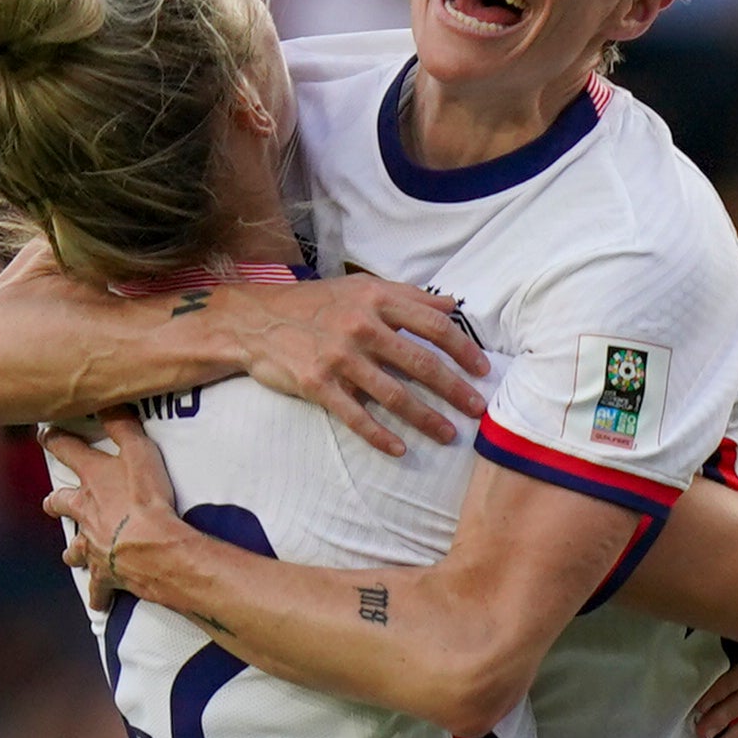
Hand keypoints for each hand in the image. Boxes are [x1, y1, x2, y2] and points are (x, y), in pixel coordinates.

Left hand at [37, 422, 177, 595]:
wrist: (153, 551)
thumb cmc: (148, 501)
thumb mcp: (141, 453)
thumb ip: (125, 426)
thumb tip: (109, 399)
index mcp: (91, 481)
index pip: (66, 451)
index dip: (55, 440)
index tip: (46, 434)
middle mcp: (84, 513)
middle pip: (61, 504)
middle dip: (57, 501)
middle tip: (53, 501)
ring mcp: (93, 546)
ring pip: (75, 548)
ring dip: (74, 549)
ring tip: (73, 554)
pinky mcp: (106, 575)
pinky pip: (99, 588)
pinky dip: (99, 594)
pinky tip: (98, 603)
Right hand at [199, 272, 486, 456]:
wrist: (254, 321)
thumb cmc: (315, 304)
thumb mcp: (361, 288)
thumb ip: (407, 295)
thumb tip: (452, 304)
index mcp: (376, 300)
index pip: (433, 325)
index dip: (463, 349)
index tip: (483, 369)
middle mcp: (360, 327)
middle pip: (421, 363)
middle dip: (454, 390)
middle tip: (477, 409)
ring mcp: (339, 357)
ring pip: (394, 395)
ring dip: (426, 419)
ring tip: (448, 435)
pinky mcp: (318, 385)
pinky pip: (356, 417)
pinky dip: (379, 436)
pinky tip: (400, 450)